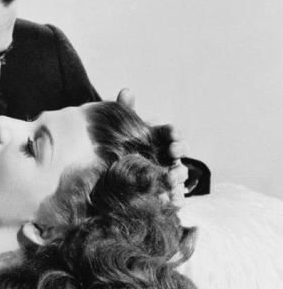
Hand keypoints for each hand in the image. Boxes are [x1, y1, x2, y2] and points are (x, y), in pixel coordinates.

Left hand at [115, 88, 187, 204]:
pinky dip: (174, 197)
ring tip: (171, 175)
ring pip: (179, 174)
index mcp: (159, 139)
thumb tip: (126, 91)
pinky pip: (173, 197)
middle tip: (173, 151)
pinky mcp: (164, 194)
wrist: (108, 178)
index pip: (171, 133)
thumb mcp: (121, 130)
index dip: (174, 133)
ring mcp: (168, 174)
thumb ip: (125, 111)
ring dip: (178, 174)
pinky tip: (170, 197)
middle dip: (178, 150)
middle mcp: (167, 156)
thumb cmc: (120, 147)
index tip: (173, 134)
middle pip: (179, 152)